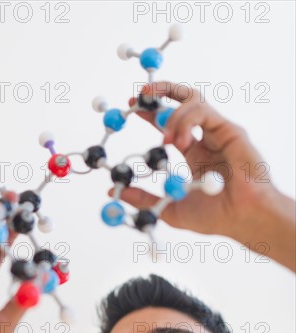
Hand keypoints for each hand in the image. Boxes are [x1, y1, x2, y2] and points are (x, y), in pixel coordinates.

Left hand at [110, 82, 276, 239]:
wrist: (242, 218)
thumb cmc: (214, 217)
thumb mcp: (169, 207)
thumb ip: (143, 198)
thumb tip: (113, 190)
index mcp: (194, 152)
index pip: (170, 123)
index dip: (151, 112)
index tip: (131, 106)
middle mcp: (206, 138)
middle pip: (183, 99)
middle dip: (161, 91)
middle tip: (141, 94)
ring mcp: (218, 132)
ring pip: (193, 101)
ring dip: (172, 114)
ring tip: (164, 138)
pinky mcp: (230, 130)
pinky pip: (203, 112)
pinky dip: (186, 121)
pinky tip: (178, 142)